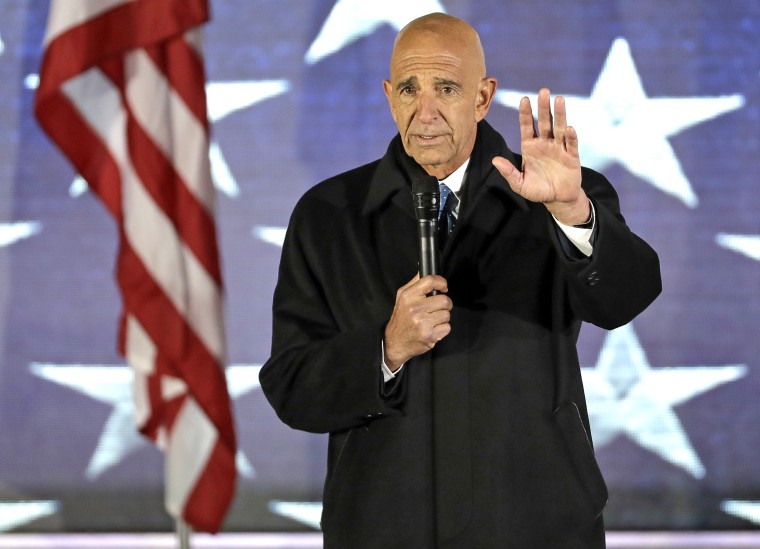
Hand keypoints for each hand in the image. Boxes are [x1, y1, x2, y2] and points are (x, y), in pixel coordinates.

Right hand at [383, 274, 451, 371]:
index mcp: (408, 296)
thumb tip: (425, 271)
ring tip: (432, 320)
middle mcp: (415, 309)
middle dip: (444, 305)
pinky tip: (432, 329)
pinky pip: (447, 327)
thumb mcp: (402, 297)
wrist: (395, 341)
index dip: (441, 283)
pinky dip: (442, 329)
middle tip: (436, 308)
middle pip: (444, 300)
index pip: (430, 281)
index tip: (443, 287)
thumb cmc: (401, 318)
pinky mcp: (429, 335)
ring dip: (442, 318)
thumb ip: (414, 283)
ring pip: (447, 314)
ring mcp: (422, 323)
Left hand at [491, 88, 589, 224]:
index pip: (527, 126)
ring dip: (559, 114)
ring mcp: (559, 148)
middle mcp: (545, 143)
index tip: (524, 99)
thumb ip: (508, 172)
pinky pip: (571, 144)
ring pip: (559, 128)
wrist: (557, 199)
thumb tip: (495, 160)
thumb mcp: (519, 184)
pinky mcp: (572, 156)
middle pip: (544, 122)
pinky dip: (570, 136)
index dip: (526, 113)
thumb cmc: (537, 190)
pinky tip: (568, 128)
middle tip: (543, 91)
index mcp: (530, 147)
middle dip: (543, 107)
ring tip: (559, 99)